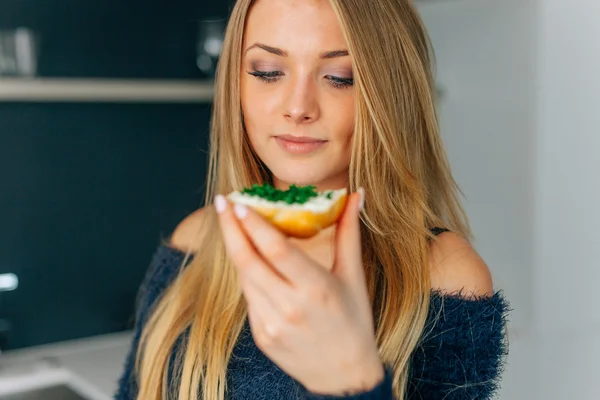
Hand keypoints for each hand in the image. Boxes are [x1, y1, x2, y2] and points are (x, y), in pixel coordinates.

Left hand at [215, 188, 384, 394]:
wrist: (344, 375)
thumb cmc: (354, 320)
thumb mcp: (353, 276)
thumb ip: (349, 232)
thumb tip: (356, 194)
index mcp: (316, 288)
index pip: (276, 249)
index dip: (254, 224)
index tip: (239, 202)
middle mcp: (290, 307)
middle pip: (248, 260)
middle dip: (231, 228)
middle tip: (221, 202)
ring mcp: (271, 324)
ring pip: (244, 277)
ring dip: (235, 248)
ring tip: (232, 223)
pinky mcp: (261, 336)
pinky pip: (248, 297)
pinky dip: (246, 273)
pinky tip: (248, 258)